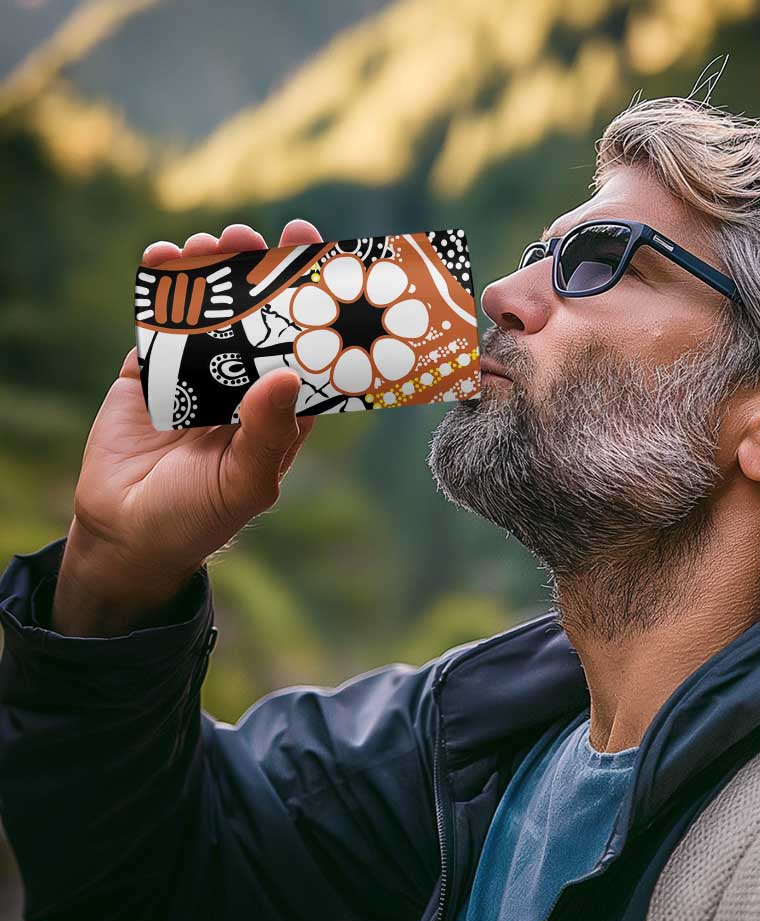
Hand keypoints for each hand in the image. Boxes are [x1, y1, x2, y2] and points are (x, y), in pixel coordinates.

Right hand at [52, 220, 322, 635]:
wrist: (127, 535)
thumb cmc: (199, 517)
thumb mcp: (245, 483)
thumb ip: (269, 433)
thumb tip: (287, 375)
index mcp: (280, 411)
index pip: (306, 349)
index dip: (315, 307)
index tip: (320, 259)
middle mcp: (244, 387)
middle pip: (259, 319)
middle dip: (260, 274)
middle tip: (258, 235)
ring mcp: (196, 377)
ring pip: (211, 313)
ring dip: (212, 273)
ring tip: (212, 242)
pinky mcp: (150, 374)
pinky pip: (159, 324)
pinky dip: (159, 290)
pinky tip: (163, 257)